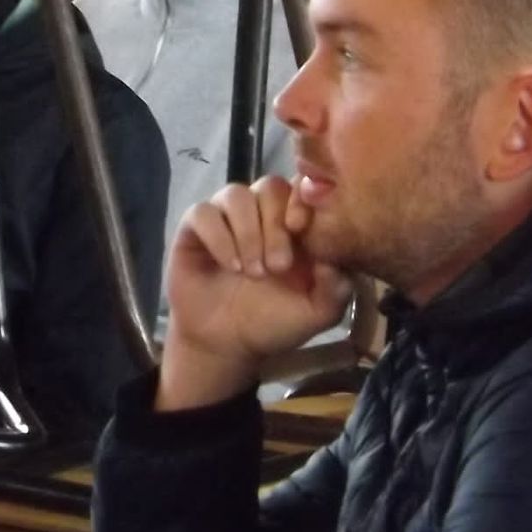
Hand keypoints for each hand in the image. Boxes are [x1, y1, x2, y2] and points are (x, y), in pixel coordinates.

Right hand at [157, 177, 353, 410]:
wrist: (224, 345)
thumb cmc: (273, 323)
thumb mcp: (317, 312)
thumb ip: (337, 287)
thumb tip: (335, 255)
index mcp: (294, 225)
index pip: (302, 188)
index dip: (302, 199)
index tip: (300, 229)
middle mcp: (260, 214)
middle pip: (269, 186)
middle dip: (274, 225)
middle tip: (278, 267)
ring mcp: (226, 218)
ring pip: (236, 194)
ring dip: (247, 231)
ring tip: (252, 271)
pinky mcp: (194, 228)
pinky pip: (203, 212)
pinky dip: (218, 237)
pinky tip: (229, 265)